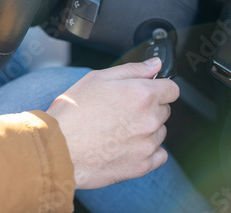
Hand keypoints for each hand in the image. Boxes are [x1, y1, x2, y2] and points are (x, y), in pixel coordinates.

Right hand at [46, 58, 178, 189]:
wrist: (58, 148)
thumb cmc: (73, 113)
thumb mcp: (97, 79)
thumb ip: (132, 70)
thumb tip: (155, 65)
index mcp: (142, 94)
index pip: (172, 89)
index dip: (158, 88)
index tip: (147, 92)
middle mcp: (150, 119)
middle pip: (164, 110)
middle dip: (148, 108)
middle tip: (121, 111)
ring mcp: (147, 144)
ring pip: (160, 132)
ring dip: (147, 129)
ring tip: (118, 129)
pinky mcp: (142, 165)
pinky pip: (158, 156)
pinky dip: (148, 151)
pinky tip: (127, 147)